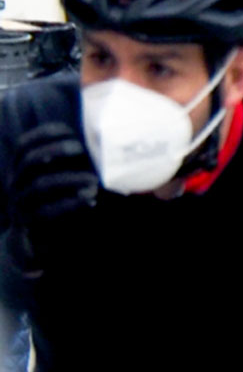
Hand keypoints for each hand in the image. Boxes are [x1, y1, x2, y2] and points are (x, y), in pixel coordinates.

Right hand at [10, 123, 98, 264]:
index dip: (44, 134)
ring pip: (39, 185)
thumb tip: (99, 141)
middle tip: (81, 149)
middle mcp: (15, 183)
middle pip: (29, 160)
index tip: (69, 130)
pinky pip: (47, 211)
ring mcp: (19, 203)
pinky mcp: (29, 223)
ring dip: (70, 179)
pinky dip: (71, 204)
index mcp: (19, 169)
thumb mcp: (56, 179)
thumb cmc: (53, 201)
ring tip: (94, 180)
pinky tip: (90, 200)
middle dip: (56, 150)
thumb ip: (68, 163)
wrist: (31, 241)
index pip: (25, 144)